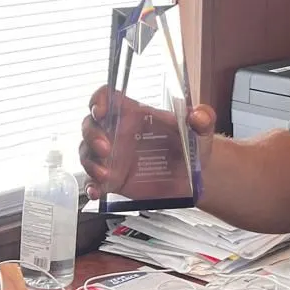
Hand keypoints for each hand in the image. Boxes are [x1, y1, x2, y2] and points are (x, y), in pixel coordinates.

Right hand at [80, 86, 215, 199]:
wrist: (194, 178)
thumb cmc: (192, 146)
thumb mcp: (201, 131)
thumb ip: (203, 119)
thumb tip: (198, 115)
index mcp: (135, 114)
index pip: (108, 97)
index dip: (99, 99)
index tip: (100, 110)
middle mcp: (118, 132)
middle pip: (90, 124)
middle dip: (92, 134)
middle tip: (105, 148)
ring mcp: (113, 156)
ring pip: (86, 152)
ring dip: (90, 162)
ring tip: (105, 173)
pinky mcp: (112, 179)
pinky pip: (92, 181)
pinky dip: (90, 186)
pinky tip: (96, 191)